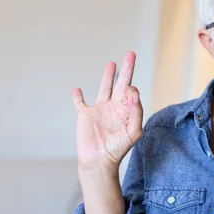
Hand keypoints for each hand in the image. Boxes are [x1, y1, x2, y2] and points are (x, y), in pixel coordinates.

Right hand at [72, 51, 142, 170]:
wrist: (99, 160)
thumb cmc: (118, 148)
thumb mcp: (133, 130)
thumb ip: (136, 110)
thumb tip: (133, 91)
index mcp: (127, 110)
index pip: (132, 92)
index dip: (132, 89)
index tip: (129, 93)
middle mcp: (115, 107)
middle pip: (122, 83)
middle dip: (127, 68)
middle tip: (130, 53)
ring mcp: (100, 110)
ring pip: (104, 88)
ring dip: (108, 76)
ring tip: (112, 63)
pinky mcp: (85, 115)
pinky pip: (80, 103)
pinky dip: (77, 97)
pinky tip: (77, 90)